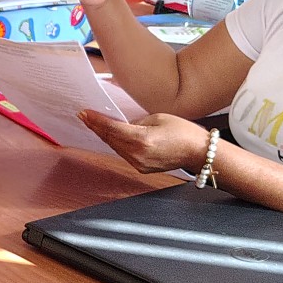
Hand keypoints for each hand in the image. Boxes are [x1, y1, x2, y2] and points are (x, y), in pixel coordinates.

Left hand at [78, 110, 209, 173]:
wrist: (198, 153)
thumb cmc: (183, 133)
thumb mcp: (158, 118)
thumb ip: (136, 122)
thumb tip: (122, 124)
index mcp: (142, 140)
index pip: (111, 129)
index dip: (96, 121)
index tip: (84, 113)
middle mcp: (137, 155)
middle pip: (110, 139)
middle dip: (96, 127)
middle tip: (84, 116)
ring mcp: (139, 164)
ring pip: (115, 148)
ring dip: (104, 136)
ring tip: (94, 124)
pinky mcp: (142, 168)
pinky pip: (123, 154)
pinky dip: (116, 144)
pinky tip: (111, 136)